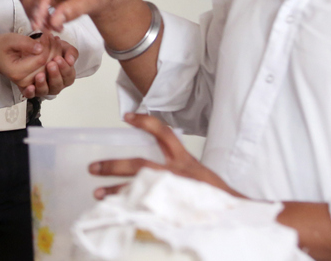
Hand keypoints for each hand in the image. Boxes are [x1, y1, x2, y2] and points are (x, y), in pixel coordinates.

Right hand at [0, 32, 48, 89]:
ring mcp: (29, 84)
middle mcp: (24, 81)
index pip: (41, 59)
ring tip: (53, 41)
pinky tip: (52, 51)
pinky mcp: (33, 82)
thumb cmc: (2, 46)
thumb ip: (26, 43)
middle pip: (47, 66)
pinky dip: (52, 61)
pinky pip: (48, 73)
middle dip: (53, 49)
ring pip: (50, 70)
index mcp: (17, 72)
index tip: (46, 34)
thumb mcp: (11, 40)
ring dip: (55, 54)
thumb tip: (41, 48)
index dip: (47, 46)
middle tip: (51, 36)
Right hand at [20, 0, 120, 32]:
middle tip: (42, 28)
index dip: (41, 0)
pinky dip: (33, 11)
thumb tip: (54, 21)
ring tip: (48, 27)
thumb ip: (73, 10)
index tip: (39, 19)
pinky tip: (46, 21)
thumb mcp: (91, 1)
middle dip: (34, 9)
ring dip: (32, 12)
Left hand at [26, 37, 78, 97]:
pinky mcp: (32, 91)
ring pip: (45, 91)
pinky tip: (30, 86)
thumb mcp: (64, 48)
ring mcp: (43, 89)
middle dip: (54, 75)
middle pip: (57, 85)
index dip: (64, 68)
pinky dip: (30, 92)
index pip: (68, 76)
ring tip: (40, 75)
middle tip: (50, 64)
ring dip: (42, 84)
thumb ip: (71, 52)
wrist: (36, 50)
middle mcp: (55, 85)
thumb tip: (71, 61)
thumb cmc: (53, 50)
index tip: (58, 59)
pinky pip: (31, 95)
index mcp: (65, 76)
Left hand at [88, 113, 240, 199]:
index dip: (145, 123)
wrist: (236, 214)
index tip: (128, 116)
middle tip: (93, 168)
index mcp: (185, 161)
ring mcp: (173, 192)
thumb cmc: (217, 195)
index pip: (164, 133)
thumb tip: (154, 168)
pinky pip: (145, 208)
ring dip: (115, 191)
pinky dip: (130, 210)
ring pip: (137, 189)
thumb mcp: (199, 174)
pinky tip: (116, 212)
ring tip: (98, 193)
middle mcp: (177, 173)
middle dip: (113, 166)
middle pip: (139, 164)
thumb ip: (178, 168)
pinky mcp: (172, 210)